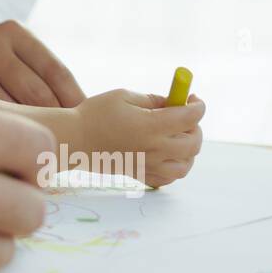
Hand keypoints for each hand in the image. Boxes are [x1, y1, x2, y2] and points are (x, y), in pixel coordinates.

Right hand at [71, 89, 204, 186]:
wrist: (74, 140)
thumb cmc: (95, 114)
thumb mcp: (123, 96)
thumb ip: (153, 100)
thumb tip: (173, 102)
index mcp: (151, 126)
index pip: (190, 118)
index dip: (197, 106)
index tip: (193, 99)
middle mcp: (154, 149)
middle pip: (194, 143)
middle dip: (195, 126)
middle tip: (184, 116)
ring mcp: (149, 165)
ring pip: (186, 164)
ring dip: (189, 149)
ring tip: (177, 136)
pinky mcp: (141, 175)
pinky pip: (170, 177)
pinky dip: (176, 166)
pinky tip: (166, 153)